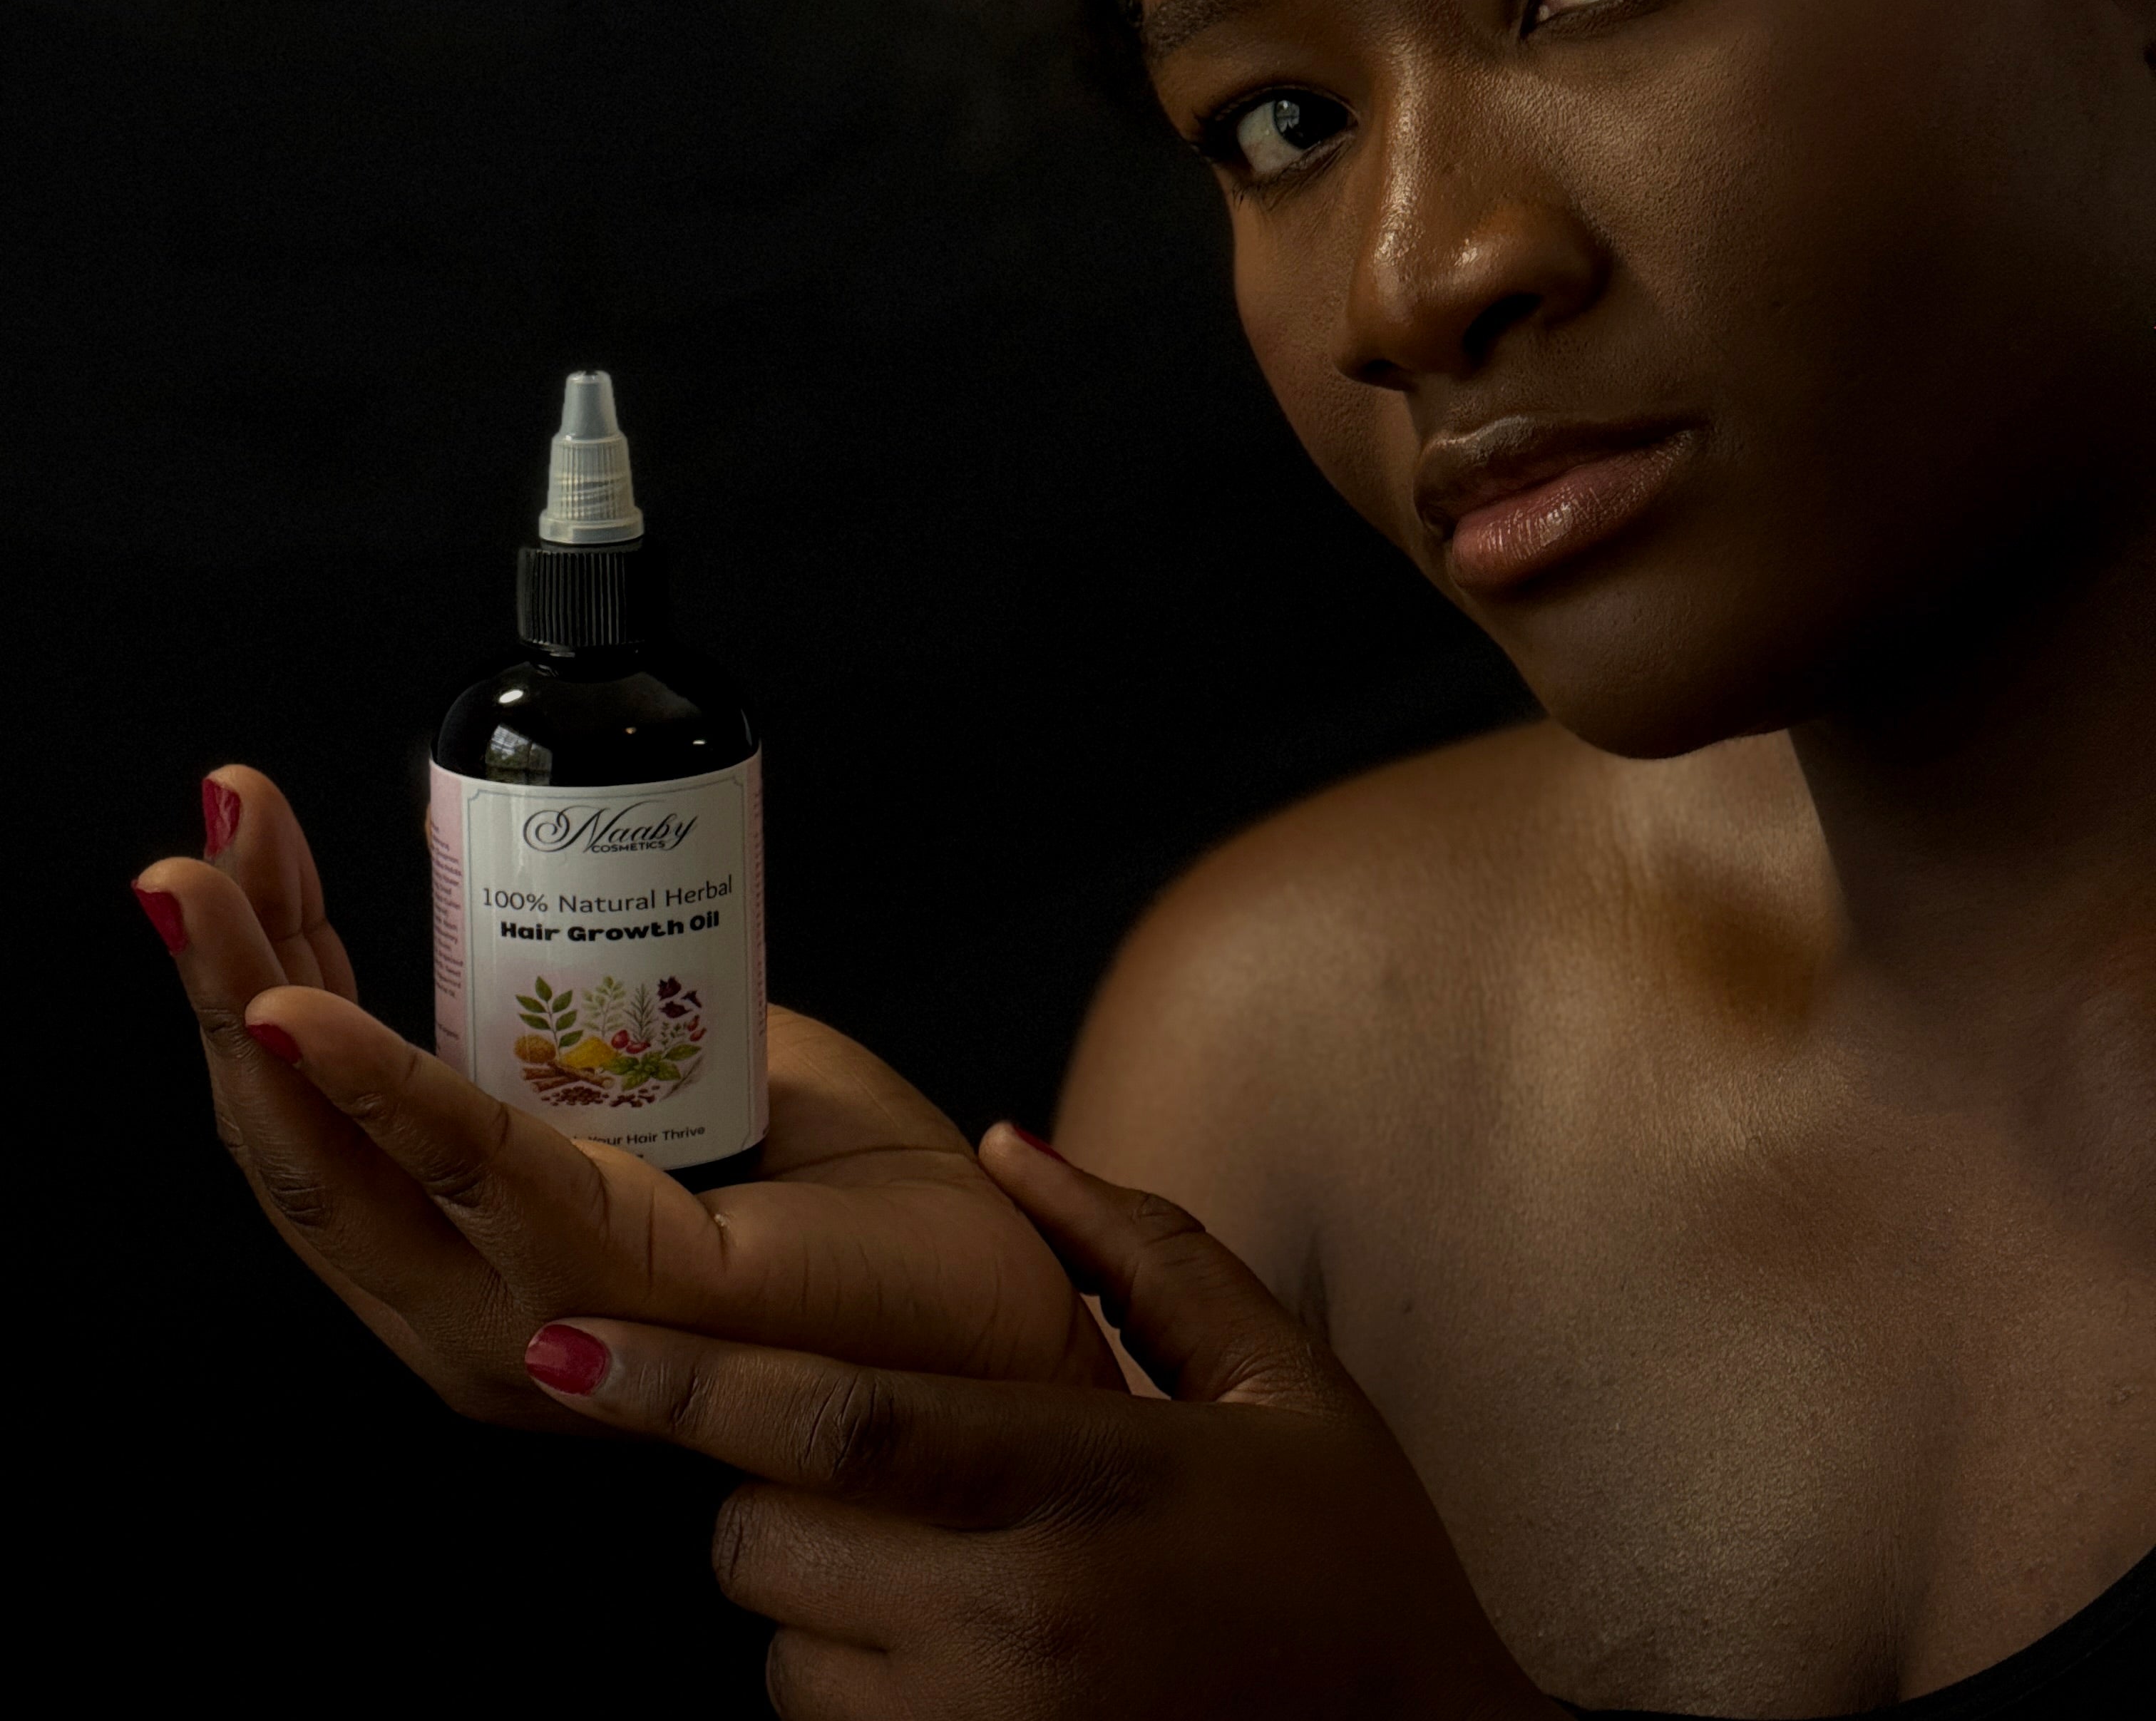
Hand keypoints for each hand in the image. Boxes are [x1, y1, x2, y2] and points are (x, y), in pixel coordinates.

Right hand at [134, 766, 1116, 1429]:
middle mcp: (474, 1313)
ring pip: (341, 1158)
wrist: (1007, 1307)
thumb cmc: (859, 1207)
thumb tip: (537, 893)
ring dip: (259, 995)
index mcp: (485, 1258)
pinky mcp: (615, 1287)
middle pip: (296, 1139)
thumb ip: (603, 1022)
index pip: (326, 1121)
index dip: (258, 977)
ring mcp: (532, 1325)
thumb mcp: (699, 1076)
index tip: (233, 837)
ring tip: (208, 880)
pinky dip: (378, 1083)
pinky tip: (299, 1010)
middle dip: (224, 972)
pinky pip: (476, 1168)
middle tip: (189, 840)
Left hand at [518, 1130, 1560, 1719]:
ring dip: (822, 1611)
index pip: (838, 1422)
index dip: (679, 1382)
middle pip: (772, 1542)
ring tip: (952, 1580)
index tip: (554, 1346)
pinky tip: (967, 1665)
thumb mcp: (1281, 1378)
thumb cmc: (1356, 1561)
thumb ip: (1141, 1246)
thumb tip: (1010, 1143)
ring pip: (789, 1658)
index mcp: (1089, 1481)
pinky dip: (860, 1700)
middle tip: (876, 1470)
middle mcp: (1024, 1620)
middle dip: (776, 1494)